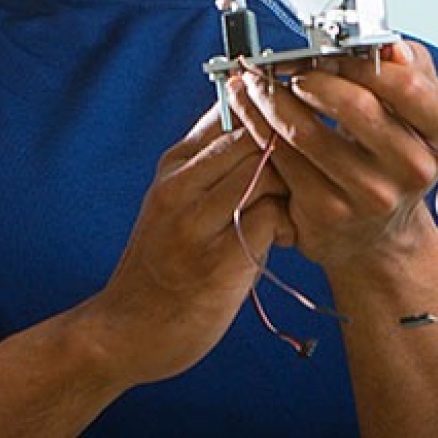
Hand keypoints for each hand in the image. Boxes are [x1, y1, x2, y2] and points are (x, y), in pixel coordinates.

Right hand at [88, 104, 288, 384]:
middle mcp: (179, 184)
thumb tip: (259, 120)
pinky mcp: (215, 260)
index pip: (231, 106)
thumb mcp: (175, 201)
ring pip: (268, 169)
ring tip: (296, 209)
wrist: (124, 330)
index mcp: (173, 163)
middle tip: (312, 171)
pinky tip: (287, 240)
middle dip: (293, 147)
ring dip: (294, 186)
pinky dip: (291, 224)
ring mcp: (194, 221)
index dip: (273, 110)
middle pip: (255, 132)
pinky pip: (272, 216)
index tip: (300, 125)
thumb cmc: (164, 263)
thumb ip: (211, 165)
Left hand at [229, 40, 437, 274]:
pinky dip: (259, 126)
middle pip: (357, 107)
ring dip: (272, 98)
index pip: (407, 86)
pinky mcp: (328, 212)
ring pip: (308, 133)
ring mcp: (370, 194)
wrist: (380, 235)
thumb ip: (408, 70)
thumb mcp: (416, 114)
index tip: (332, 51)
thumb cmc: (393, 159)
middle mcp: (412, 168)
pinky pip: (284, 159)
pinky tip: (250, 110)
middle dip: (312, 77)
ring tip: (256, 82)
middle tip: (287, 66)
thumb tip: (388, 44)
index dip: (363, 61)